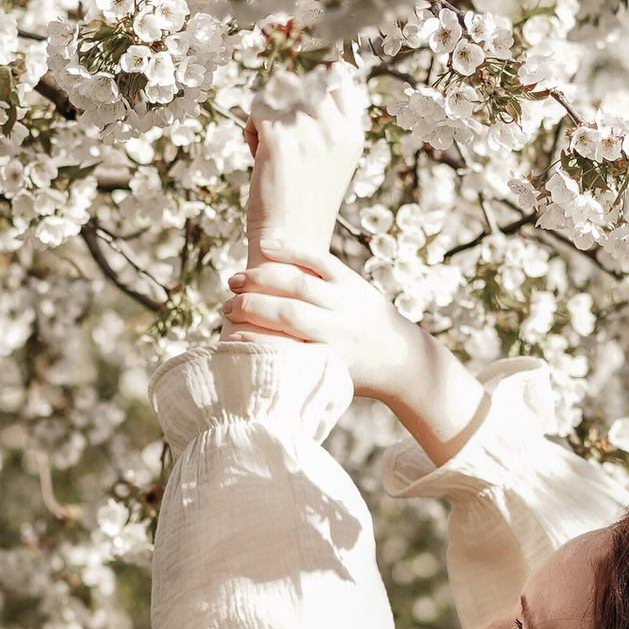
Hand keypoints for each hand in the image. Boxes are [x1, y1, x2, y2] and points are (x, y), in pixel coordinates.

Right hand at [223, 245, 484, 462]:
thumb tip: (246, 366)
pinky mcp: (353, 280)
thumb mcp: (328, 381)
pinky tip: (264, 247)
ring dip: (262, 278)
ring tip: (234, 280)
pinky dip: (290, 251)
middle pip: (289, 312)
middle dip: (251, 306)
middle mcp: (341, 329)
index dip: (254, 341)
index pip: (287, 347)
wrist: (403, 359)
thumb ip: (295, 372)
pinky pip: (319, 259)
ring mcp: (349, 301)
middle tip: (225, 307)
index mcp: (333, 359)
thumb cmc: (354, 376)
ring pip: (300, 282)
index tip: (228, 338)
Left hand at [244, 65, 368, 267]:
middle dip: (283, 97)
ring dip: (266, 113)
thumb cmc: (305, 205)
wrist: (291, 244)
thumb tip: (304, 84)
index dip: (313, 75)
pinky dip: (251, 128)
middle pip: (302, 80)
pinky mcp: (279, 141)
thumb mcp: (331, 160)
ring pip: (276, 93)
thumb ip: (325, 125)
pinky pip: (257, 110)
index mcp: (352, 134)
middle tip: (277, 130)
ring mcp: (308, 133)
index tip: (296, 92)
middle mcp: (334, 129)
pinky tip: (256, 153)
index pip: (337, 77)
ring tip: (267, 145)